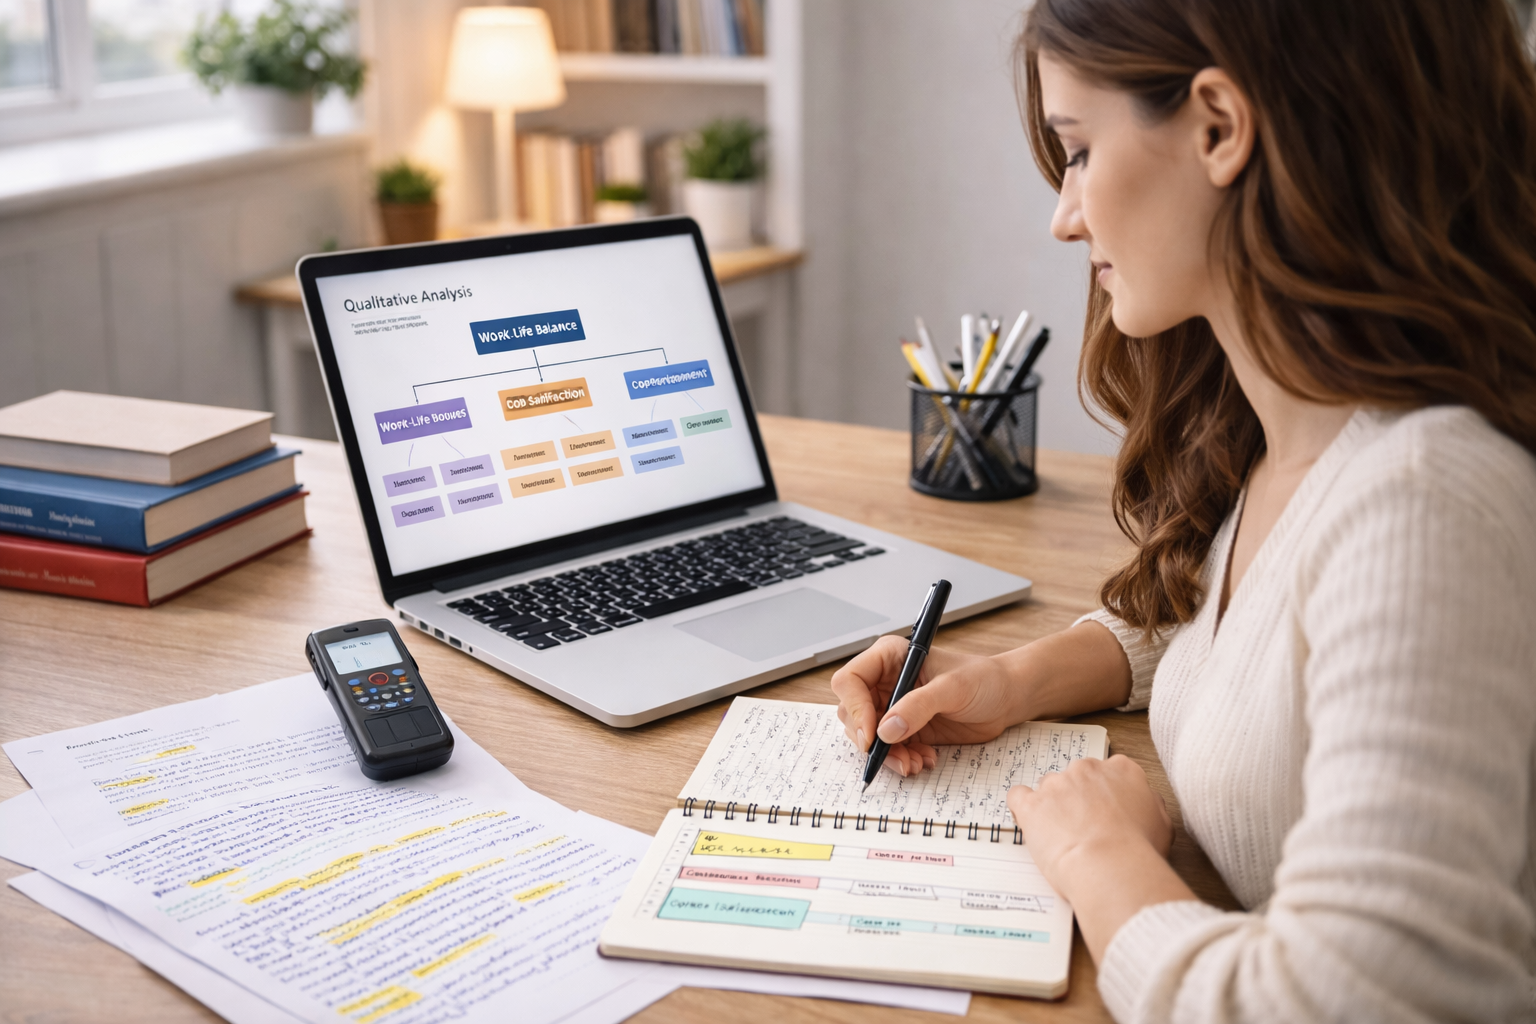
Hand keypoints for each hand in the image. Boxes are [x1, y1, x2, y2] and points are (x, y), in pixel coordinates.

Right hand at [830, 635, 1025, 777]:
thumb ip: (919, 706)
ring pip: (868, 736)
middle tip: (895, 756)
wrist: (1005, 698)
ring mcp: (893, 707)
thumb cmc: (983, 679)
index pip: (850, 680)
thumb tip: (886, 730)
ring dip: (887, 755)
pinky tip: (924, 760)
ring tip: (914, 762)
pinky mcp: (904, 729)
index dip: (855, 707)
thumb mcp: (953, 688)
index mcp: (890, 658)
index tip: (872, 734)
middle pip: (852, 713)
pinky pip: (888, 749)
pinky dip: (900, 760)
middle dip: (871, 740)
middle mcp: (885, 681)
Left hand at [1007, 755, 1172, 886]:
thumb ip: (1150, 804)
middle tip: (1085, 829)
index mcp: (1122, 770)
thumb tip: (1144, 801)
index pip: (1109, 771)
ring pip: (1049, 788)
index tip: (1104, 811)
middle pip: (1077, 778)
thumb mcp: (1162, 824)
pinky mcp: (1032, 803)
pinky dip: (1023, 810)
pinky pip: (1018, 796)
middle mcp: (1088, 769)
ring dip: (1052, 807)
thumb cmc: (1139, 851)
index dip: (1105, 794)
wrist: (1110, 865)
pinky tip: (1032, 824)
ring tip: (1062, 837)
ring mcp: (1057, 783)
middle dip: (1078, 799)